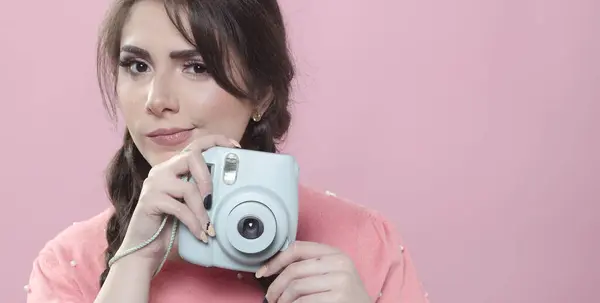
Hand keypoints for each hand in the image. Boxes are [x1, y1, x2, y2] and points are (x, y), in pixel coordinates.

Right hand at [117, 134, 239, 267]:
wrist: (146, 249)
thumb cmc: (171, 226)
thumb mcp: (191, 205)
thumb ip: (203, 193)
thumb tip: (232, 190)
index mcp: (174, 167)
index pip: (195, 145)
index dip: (216, 141)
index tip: (235, 147)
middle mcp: (162, 170)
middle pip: (191, 157)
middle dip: (208, 179)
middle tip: (212, 201)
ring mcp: (154, 184)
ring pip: (188, 188)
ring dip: (202, 211)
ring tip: (208, 227)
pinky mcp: (150, 200)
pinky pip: (180, 209)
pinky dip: (194, 223)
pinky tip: (200, 234)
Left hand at [257, 241, 371, 302]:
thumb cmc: (345, 294)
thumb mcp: (333, 272)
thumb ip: (310, 265)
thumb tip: (274, 267)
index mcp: (335, 253)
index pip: (297, 248)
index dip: (276, 260)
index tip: (264, 272)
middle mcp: (339, 263)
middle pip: (293, 270)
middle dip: (276, 286)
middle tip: (271, 297)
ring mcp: (340, 280)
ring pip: (296, 287)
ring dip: (282, 299)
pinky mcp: (338, 298)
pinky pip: (303, 301)